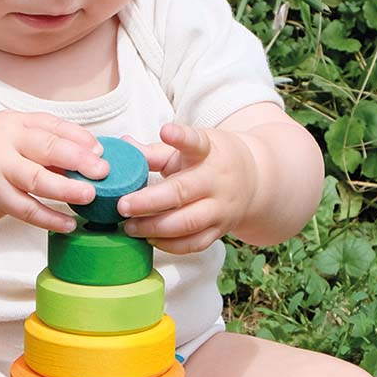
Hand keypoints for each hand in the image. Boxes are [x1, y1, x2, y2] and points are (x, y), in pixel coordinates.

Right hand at [0, 111, 107, 232]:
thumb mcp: (15, 139)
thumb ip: (47, 143)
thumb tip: (92, 154)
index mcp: (15, 123)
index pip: (52, 126)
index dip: (79, 139)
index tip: (101, 152)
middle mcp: (5, 142)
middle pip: (46, 148)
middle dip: (78, 160)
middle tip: (102, 172)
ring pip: (36, 180)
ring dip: (66, 189)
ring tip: (89, 196)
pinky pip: (26, 210)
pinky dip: (49, 218)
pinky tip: (68, 224)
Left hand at [116, 122, 257, 253]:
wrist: (253, 180)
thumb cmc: (210, 160)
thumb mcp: (189, 148)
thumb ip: (156, 151)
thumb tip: (124, 145)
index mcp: (208, 152)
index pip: (196, 142)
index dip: (181, 138)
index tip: (166, 130)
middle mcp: (217, 181)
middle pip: (182, 192)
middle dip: (149, 202)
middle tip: (122, 206)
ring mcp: (221, 208)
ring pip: (187, 223)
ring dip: (154, 228)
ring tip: (130, 227)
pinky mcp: (220, 230)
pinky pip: (194, 244)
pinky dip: (170, 245)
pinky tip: (150, 239)